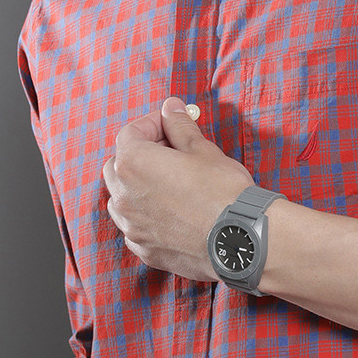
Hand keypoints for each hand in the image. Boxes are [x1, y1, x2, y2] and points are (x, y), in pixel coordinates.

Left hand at [103, 98, 253, 279]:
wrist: (240, 238)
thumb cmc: (222, 192)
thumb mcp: (202, 149)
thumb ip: (179, 126)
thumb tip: (171, 108)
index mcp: (133, 164)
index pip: (130, 133)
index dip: (152, 124)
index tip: (171, 124)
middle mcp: (123, 196)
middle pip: (118, 165)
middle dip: (140, 154)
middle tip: (171, 152)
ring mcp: (131, 226)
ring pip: (121, 198)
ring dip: (138, 186)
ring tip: (169, 183)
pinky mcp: (144, 248)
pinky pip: (134, 226)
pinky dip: (146, 215)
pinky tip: (171, 212)